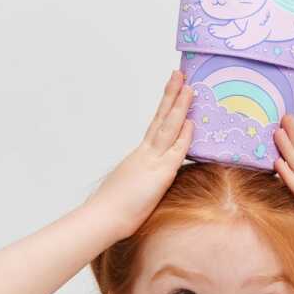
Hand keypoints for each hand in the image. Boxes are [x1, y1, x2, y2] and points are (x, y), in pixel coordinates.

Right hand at [85, 70, 194, 241]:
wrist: (102, 218)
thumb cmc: (113, 210)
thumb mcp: (130, 188)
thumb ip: (140, 180)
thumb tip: (145, 182)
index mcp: (140, 157)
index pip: (156, 127)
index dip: (165, 109)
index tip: (173, 92)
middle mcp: (145, 154)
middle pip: (160, 119)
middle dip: (171, 96)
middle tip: (179, 75)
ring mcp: (151, 162)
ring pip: (168, 129)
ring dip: (179, 107)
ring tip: (189, 87)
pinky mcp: (158, 176)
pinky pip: (174, 153)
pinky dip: (183, 137)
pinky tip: (191, 122)